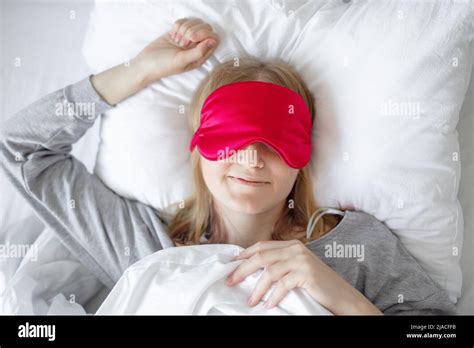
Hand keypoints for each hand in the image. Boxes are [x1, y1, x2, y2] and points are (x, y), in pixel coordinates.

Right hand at [134, 17, 218, 84]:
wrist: (146, 62)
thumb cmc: (164, 65)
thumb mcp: (181, 61)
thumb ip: (198, 52)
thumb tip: (213, 41)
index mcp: (201, 56)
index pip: (213, 38)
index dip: (204, 34)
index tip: (192, 38)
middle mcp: (197, 47)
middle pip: (206, 28)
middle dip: (193, 30)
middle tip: (182, 41)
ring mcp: (188, 39)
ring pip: (195, 22)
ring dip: (184, 28)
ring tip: (176, 40)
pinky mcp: (179, 32)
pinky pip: (185, 21)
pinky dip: (178, 25)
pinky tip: (172, 35)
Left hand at [225, 240, 381, 314]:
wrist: (342, 297)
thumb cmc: (317, 286)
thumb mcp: (297, 269)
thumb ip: (280, 265)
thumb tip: (252, 270)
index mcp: (292, 245)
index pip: (262, 246)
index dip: (245, 254)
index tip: (231, 264)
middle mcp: (296, 249)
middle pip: (261, 256)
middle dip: (243, 269)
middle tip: (230, 281)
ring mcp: (301, 260)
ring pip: (269, 271)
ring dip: (257, 288)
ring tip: (250, 301)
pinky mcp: (306, 273)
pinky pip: (282, 285)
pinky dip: (273, 296)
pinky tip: (268, 305)